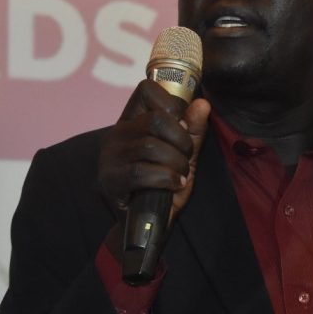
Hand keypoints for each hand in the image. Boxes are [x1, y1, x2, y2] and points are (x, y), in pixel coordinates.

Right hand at [98, 80, 210, 254]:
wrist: (146, 223)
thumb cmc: (163, 184)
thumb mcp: (183, 154)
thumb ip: (193, 130)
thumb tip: (202, 104)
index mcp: (131, 121)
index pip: (146, 89)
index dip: (171, 102)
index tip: (181, 123)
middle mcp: (116, 134)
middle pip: (155, 120)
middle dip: (181, 140)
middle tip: (186, 156)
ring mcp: (110, 157)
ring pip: (150, 146)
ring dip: (176, 162)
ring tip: (180, 174)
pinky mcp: (110, 180)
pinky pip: (142, 171)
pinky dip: (166, 177)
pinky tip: (174, 184)